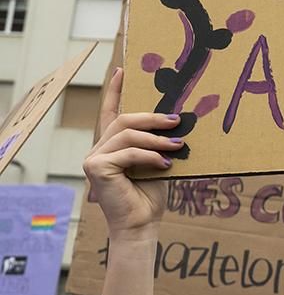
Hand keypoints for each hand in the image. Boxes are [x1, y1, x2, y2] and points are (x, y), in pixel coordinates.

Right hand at [81, 68, 183, 241]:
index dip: (115, 91)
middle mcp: (99, 148)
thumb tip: (178, 124)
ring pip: (127, 135)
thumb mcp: (157, 164)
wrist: (140, 224)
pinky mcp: (95, 167)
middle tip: (177, 120)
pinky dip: (149, 156)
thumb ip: (157, 145)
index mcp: (112, 146)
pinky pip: (127, 153)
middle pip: (124, 121)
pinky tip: (165, 163)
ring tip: (178, 145)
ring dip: (156, 138)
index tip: (123, 70)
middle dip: (152, 118)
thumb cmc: (149, 197)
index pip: (112, 113)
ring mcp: (94, 157)